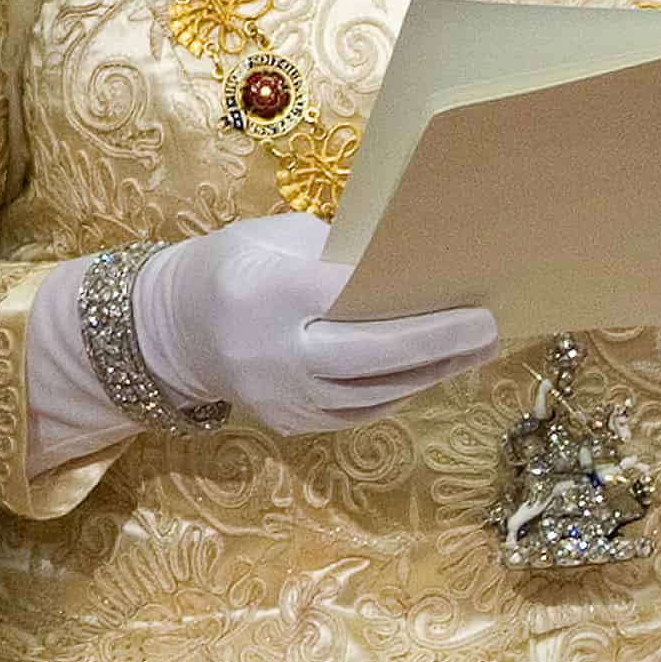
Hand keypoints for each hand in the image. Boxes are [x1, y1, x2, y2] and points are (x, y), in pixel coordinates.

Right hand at [135, 212, 498, 438]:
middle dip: (435, 344)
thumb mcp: (273, 237)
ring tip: (476, 350)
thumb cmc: (234, 266)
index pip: (345, 297)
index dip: (406, 299)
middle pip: (367, 356)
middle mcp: (272, 352)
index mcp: (265, 292)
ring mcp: (280, 397)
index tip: (459, 291)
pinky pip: (357, 413)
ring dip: (429, 373)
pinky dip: (398, 392)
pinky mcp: (289, 424)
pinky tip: (432, 372)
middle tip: (488, 328)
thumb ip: (335, 252)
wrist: (172, 330)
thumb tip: (407, 260)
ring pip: (370, 393)